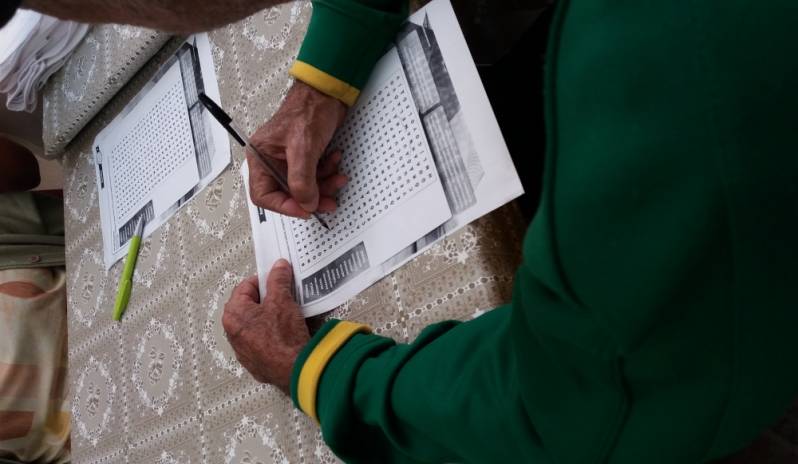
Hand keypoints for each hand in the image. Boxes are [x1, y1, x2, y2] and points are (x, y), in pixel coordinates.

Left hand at [222, 259, 309, 392]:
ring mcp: (242, 349)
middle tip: (283, 297)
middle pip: (249, 305)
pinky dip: (271, 335)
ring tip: (287, 315)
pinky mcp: (254, 361)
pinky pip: (261, 341)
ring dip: (269, 317)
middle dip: (267, 299)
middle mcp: (232, 332)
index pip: (245, 286)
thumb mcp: (282, 300)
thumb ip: (278, 280)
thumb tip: (278, 268)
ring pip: (255, 324)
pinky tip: (286, 333)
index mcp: (233, 314)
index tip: (277, 279)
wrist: (294, 370)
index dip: (263, 280)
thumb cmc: (283, 338)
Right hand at [248, 81, 348, 217]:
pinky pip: (315, 175)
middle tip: (327, 202)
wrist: (328, 92)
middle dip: (310, 197)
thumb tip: (306, 203)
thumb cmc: (309, 109)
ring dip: (324, 186)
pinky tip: (335, 162)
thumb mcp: (303, 148)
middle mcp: (272, 160)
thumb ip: (302, 180)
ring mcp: (289, 159)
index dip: (285, 206)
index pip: (264, 194)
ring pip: (305, 186)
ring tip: (337, 179)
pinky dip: (327, 173)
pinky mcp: (305, 157)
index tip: (305, 210)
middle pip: (287, 193)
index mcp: (261, 157)